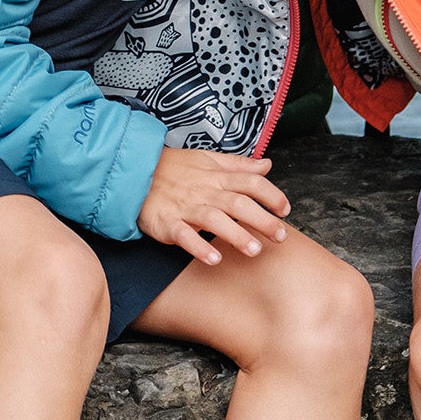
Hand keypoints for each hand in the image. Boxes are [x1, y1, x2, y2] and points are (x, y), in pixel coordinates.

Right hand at [137, 148, 290, 264]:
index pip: (250, 182)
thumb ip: (239, 165)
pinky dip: (198, 247)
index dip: (271, 195)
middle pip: (238, 203)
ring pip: (214, 220)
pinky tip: (214, 259)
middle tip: (280, 236)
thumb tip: (267, 165)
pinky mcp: (167, 223)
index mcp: (217, 176)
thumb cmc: (175, 168)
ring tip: (254, 250)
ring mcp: (186, 207)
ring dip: (236, 235)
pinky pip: (184, 235)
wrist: (135, 173)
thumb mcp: (208, 160)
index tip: (285, 210)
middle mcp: (205, 191)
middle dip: (262, 220)